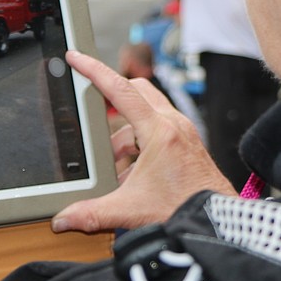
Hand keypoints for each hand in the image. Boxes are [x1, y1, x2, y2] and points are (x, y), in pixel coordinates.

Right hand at [51, 51, 234, 233]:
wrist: (217, 222)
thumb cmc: (186, 210)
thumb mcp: (131, 210)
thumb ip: (91, 214)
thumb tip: (63, 218)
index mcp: (159, 132)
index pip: (120, 90)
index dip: (94, 70)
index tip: (76, 57)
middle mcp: (173, 125)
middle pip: (135, 91)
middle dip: (110, 98)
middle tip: (91, 108)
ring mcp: (183, 132)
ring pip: (146, 111)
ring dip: (124, 131)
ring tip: (112, 161)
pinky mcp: (187, 143)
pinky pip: (157, 128)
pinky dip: (139, 141)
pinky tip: (130, 171)